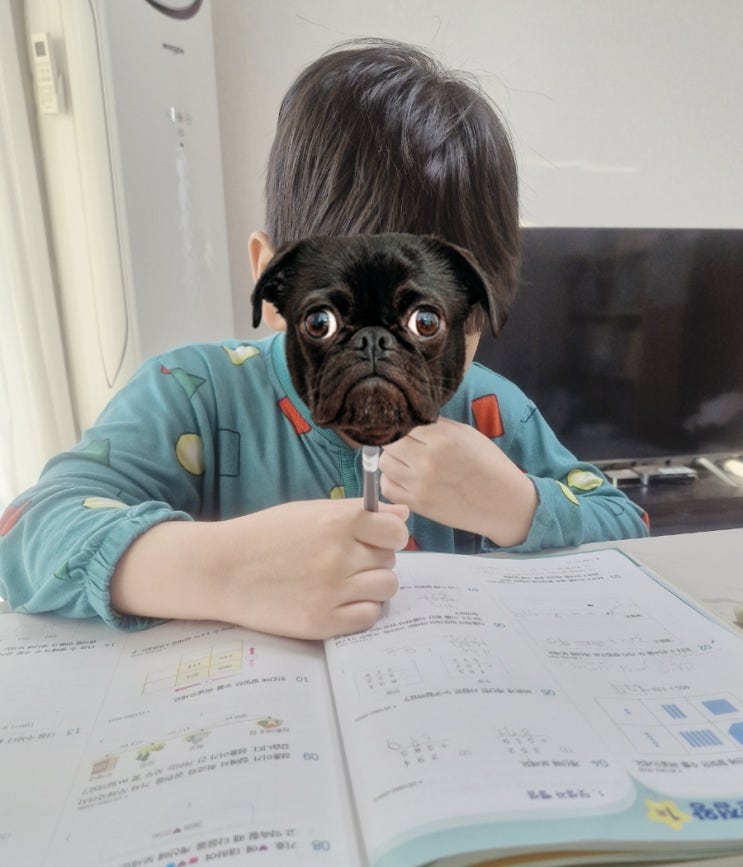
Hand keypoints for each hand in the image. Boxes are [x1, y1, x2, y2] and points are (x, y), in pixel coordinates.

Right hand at [217, 499, 409, 638]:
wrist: (223, 570)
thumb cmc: (267, 535)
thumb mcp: (311, 511)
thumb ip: (359, 510)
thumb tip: (403, 513)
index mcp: (338, 522)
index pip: (396, 531)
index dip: (390, 535)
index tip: (376, 538)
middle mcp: (340, 555)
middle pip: (390, 560)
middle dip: (374, 559)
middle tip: (345, 561)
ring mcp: (333, 590)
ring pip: (386, 587)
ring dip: (372, 585)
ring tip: (344, 582)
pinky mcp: (323, 621)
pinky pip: (369, 616)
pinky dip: (360, 610)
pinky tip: (339, 601)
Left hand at [379, 417, 536, 546]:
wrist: (504, 504)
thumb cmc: (489, 465)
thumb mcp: (467, 434)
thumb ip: (436, 425)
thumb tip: (409, 416)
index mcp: (443, 437)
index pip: (403, 421)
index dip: (403, 424)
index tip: (406, 427)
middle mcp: (427, 459)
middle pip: (389, 441)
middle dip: (396, 441)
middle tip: (408, 445)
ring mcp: (419, 483)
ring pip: (384, 463)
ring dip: (393, 460)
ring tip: (409, 462)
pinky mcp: (416, 504)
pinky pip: (387, 487)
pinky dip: (392, 482)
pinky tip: (407, 479)